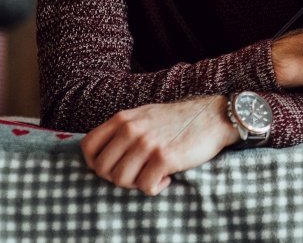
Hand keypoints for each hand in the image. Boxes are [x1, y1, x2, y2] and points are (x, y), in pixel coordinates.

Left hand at [81, 95, 238, 195]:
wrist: (214, 117)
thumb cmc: (179, 120)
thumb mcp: (145, 115)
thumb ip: (123, 129)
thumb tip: (100, 154)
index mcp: (124, 118)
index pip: (89, 146)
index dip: (94, 163)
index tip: (111, 167)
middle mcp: (132, 129)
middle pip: (102, 168)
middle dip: (117, 177)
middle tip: (136, 174)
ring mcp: (147, 143)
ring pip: (121, 180)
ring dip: (136, 184)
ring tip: (151, 175)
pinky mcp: (165, 157)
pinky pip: (145, 186)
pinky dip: (155, 188)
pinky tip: (166, 178)